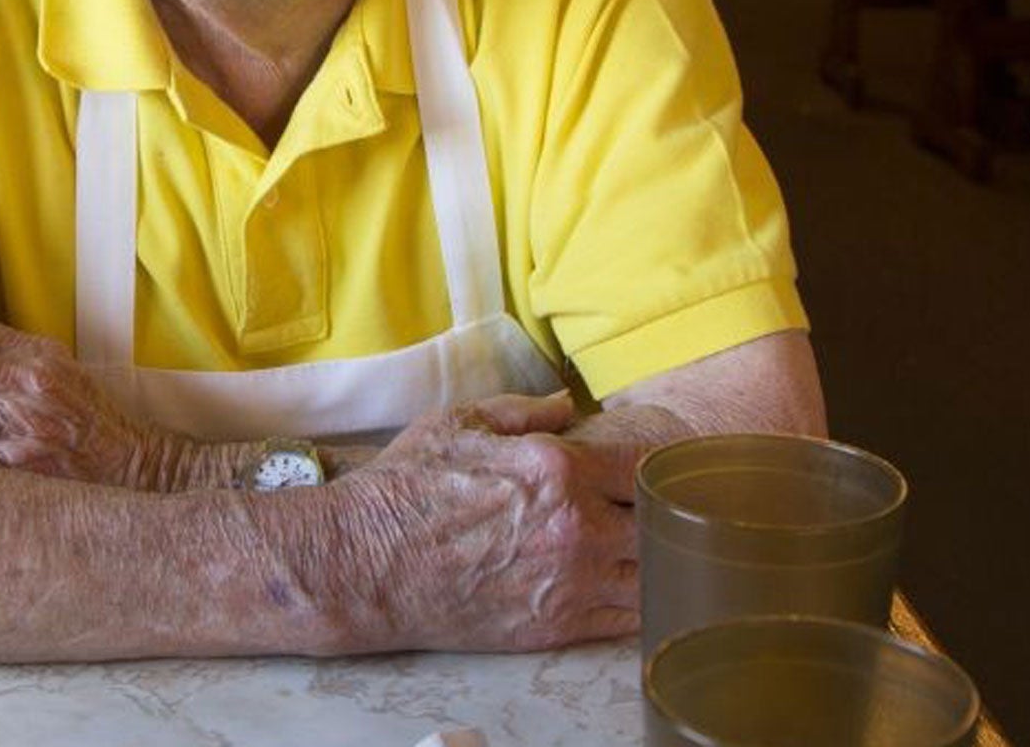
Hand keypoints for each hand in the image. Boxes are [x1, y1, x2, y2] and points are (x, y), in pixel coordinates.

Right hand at [322, 393, 641, 652]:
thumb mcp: (460, 423)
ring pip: (654, 576)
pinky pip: (627, 619)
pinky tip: (628, 585)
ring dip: (656, 559)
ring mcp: (569, 583)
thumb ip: (524, 411)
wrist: (367, 564)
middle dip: (662, 512)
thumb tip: (567, 403)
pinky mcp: (556, 627)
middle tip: (655, 507)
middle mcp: (575, 528)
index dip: (658, 464)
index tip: (656, 465)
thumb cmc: (407, 489)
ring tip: (645, 546)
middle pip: (660, 524)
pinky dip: (639, 602)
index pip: (646, 466)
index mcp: (558, 469)